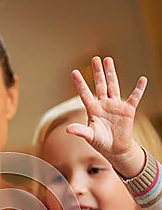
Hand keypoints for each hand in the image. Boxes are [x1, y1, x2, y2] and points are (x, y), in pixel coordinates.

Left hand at [67, 56, 146, 171]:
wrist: (115, 149)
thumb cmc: (101, 142)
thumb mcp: (89, 136)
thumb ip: (80, 131)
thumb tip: (67, 129)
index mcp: (93, 109)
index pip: (85, 94)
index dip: (80, 83)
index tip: (74, 72)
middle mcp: (103, 104)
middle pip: (100, 85)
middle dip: (97, 72)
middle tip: (94, 58)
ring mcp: (116, 105)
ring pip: (113, 86)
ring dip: (111, 73)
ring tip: (108, 60)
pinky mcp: (128, 110)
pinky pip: (134, 97)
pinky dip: (139, 89)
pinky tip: (142, 79)